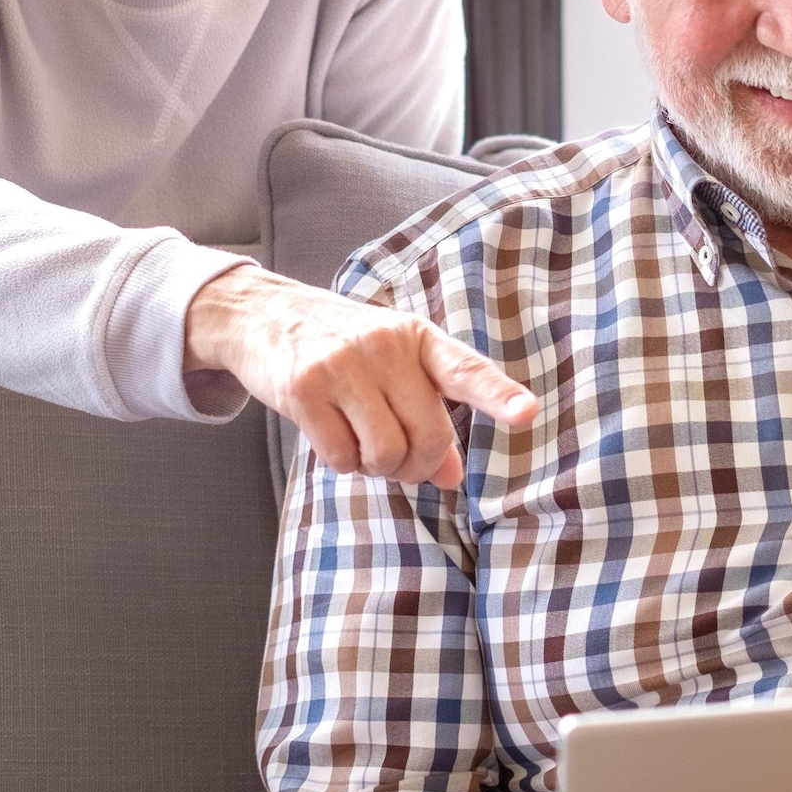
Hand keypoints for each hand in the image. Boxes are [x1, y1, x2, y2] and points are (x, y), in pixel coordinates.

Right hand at [183, 263, 534, 487]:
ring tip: (361, 445)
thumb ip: (429, 415)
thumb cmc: (343, 347)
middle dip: (416, 465)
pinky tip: (333, 440)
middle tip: (398, 461)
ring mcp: (343, 364)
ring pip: (385, 452)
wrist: (264, 315)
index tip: (526, 413)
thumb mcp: (394, 367)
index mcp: (418, 337)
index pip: (465, 369)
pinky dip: (343, 464)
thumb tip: (452, 477)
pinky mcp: (304, 387)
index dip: (498, 395)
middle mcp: (386, 345)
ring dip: (376, 467)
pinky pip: (342, 457)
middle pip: (427, 436)